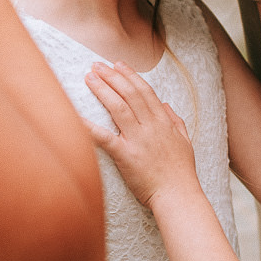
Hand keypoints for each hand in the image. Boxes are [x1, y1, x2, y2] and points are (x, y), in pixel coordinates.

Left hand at [83, 61, 200, 207]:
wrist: (178, 196)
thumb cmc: (181, 172)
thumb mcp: (185, 141)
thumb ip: (176, 121)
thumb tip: (165, 105)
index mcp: (163, 122)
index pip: (145, 91)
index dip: (130, 75)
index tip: (118, 64)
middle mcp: (151, 126)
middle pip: (129, 94)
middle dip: (112, 76)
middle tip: (97, 65)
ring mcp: (138, 140)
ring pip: (119, 108)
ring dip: (103, 90)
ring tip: (89, 77)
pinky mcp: (126, 156)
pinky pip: (104, 137)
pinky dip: (89, 126)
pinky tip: (76, 116)